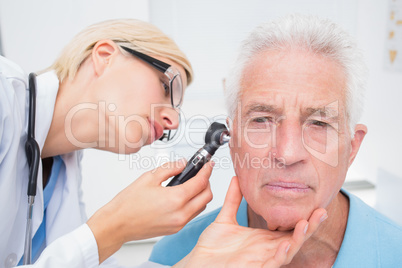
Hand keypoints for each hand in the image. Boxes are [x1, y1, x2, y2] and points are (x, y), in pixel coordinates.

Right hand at [87, 160, 214, 262]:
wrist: (117, 224)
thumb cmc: (128, 204)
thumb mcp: (149, 177)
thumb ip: (169, 168)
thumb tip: (182, 163)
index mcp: (175, 199)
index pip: (200, 182)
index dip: (207, 170)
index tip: (208, 165)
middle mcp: (180, 214)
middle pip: (207, 196)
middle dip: (207, 182)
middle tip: (202, 173)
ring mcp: (179, 224)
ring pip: (201, 207)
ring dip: (202, 194)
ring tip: (193, 183)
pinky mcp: (175, 229)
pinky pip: (192, 215)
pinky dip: (194, 204)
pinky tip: (184, 196)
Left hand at [175, 176, 326, 267]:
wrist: (198, 265)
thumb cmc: (211, 249)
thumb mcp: (225, 219)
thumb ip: (233, 200)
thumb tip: (238, 179)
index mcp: (263, 238)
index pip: (288, 226)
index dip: (302, 216)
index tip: (312, 201)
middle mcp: (267, 249)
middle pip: (295, 238)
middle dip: (310, 225)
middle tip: (321, 210)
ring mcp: (263, 260)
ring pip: (289, 250)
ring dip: (300, 238)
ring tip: (307, 223)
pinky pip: (274, 262)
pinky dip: (282, 254)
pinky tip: (287, 243)